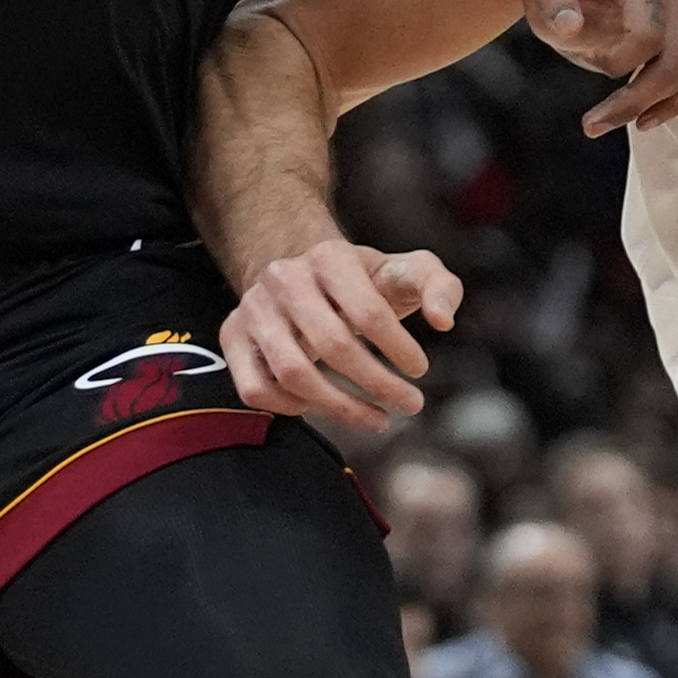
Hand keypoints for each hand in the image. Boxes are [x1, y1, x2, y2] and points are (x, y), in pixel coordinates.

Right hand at [222, 238, 464, 442]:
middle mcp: (284, 278)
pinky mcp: (233, 335)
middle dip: (378, 383)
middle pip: (333, 346)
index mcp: (330, 257)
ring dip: (341, 408)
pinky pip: (256, 388)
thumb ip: (440, 286)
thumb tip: (444, 320)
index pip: (368, 311)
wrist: (305, 277)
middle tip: (411, 404)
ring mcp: (253, 308)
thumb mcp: (406, 272)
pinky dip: (290, 408)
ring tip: (378, 420)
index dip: (399, 349)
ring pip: (293, 373)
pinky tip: (321, 407)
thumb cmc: (366, 283)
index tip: (420, 371)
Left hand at [527, 0, 677, 133]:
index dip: (618, 64)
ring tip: (623, 123)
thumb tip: (569, 25)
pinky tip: (649, 117)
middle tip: (594, 125)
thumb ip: (549, 2)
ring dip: (655, 109)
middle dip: (632, 101)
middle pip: (671, 63)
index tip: (591, 66)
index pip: (647, 36)